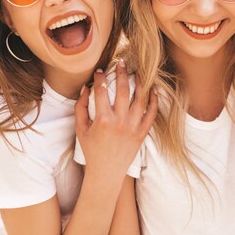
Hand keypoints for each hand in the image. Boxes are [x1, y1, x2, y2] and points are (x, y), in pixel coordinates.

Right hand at [74, 61, 157, 178]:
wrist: (106, 173)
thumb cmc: (91, 150)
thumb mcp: (80, 129)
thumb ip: (80, 107)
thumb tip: (86, 87)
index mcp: (102, 120)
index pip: (101, 91)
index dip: (100, 78)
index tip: (100, 70)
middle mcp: (119, 122)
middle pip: (123, 90)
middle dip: (121, 73)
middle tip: (121, 62)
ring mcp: (132, 128)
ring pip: (140, 99)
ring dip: (140, 83)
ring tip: (138, 72)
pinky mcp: (142, 134)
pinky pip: (151, 114)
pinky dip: (154, 101)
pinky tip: (153, 90)